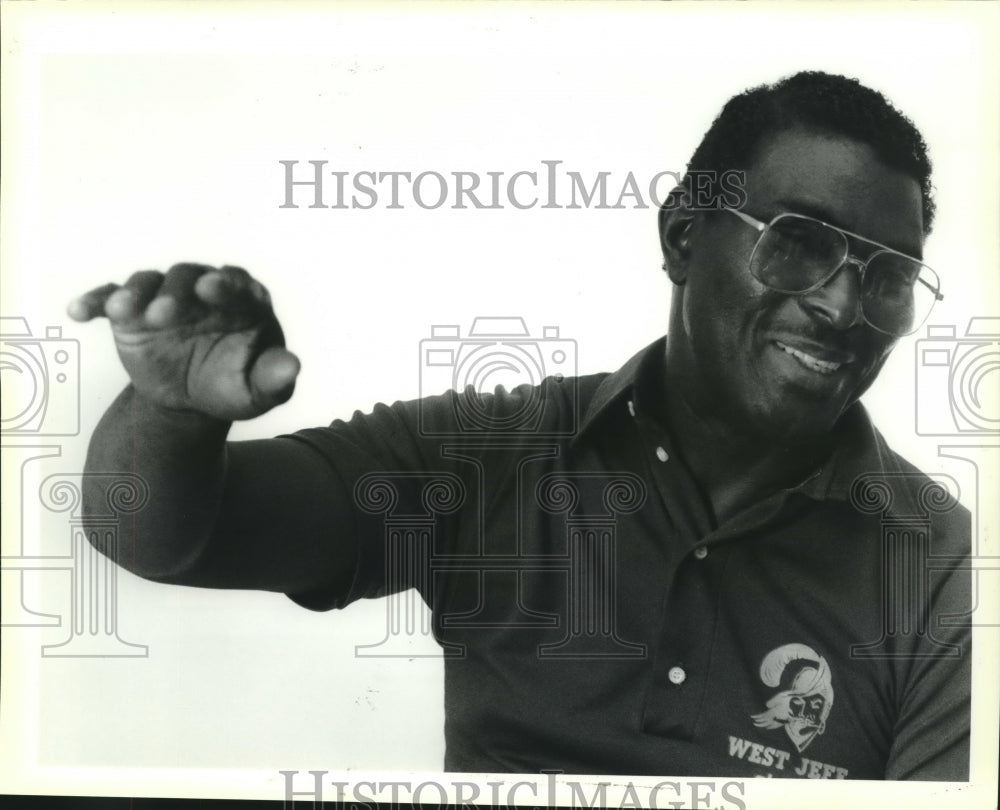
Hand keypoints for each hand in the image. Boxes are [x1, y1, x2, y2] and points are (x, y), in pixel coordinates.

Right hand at [68, 263, 299, 420]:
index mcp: (243, 301)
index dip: (226, 284)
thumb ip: (276, 379)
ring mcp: (166, 297)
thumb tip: (292, 366)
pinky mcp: (132, 311)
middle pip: (189, 277)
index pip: (237, 284)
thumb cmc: (234, 387)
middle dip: (177, 293)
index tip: (212, 289)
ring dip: (137, 294)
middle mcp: (203, 290)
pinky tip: (79, 311)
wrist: (193, 400)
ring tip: (126, 314)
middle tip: (165, 315)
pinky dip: (96, 301)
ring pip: (150, 282)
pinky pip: (111, 298)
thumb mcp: (258, 391)